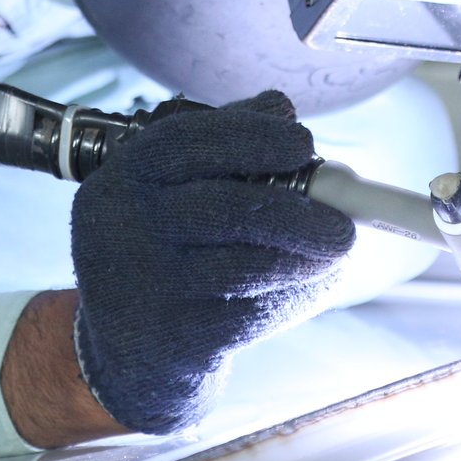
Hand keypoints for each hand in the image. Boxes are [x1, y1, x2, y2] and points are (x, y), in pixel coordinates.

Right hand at [69, 92, 352, 434]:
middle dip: (301, 214)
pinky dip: (292, 300)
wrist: (116, 351)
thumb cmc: (159, 248)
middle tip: (344, 225)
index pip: (187, 142)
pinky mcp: (174, 339)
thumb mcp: (166, 189)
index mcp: (124, 178)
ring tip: (334, 254)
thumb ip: (219, 143)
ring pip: (247, 267)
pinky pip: (251, 315)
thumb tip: (281, 109)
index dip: (253, 136)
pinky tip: (306, 289)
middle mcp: (126, 229)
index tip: (304, 142)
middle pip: (229, 209)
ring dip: (306, 259)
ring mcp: (147, 287)